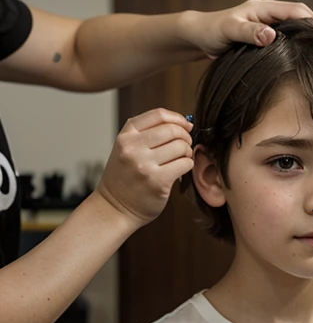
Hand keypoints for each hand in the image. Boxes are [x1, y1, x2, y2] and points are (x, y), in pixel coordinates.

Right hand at [96, 108, 193, 227]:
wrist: (114, 207)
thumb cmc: (125, 177)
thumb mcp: (127, 148)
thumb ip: (150, 133)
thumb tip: (186, 123)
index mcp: (126, 135)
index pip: (159, 115)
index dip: (178, 118)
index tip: (186, 125)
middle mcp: (133, 148)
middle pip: (173, 130)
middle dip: (185, 137)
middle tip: (185, 145)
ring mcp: (144, 165)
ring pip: (181, 147)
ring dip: (187, 152)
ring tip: (181, 158)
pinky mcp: (157, 181)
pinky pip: (185, 164)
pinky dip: (187, 165)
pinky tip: (180, 169)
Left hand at [183, 0, 312, 56]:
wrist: (201, 37)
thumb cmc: (212, 31)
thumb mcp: (227, 30)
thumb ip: (247, 32)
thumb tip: (270, 35)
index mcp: (265, 8)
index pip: (297, 12)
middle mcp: (273, 17)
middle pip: (309, 20)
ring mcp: (275, 28)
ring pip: (307, 32)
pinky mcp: (273, 42)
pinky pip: (298, 43)